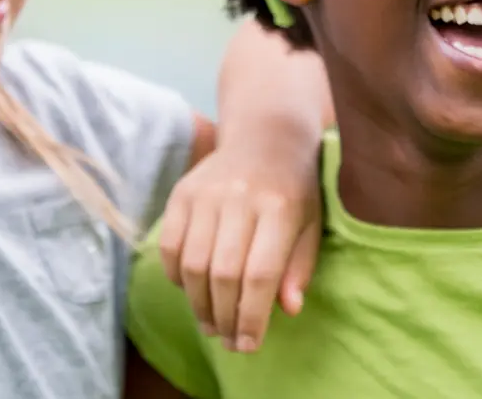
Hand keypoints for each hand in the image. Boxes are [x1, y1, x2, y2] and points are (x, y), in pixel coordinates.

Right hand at [155, 126, 321, 353]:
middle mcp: (240, 198)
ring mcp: (206, 193)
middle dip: (224, 317)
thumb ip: (300, 266)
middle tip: (228, 341)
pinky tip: (191, 291)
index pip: (260, 274)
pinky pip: (170, 246)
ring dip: (199, 304)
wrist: (267, 136)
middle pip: (223, 274)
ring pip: (193, 265)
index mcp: (280, 207)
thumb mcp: (311, 224)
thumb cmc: (295, 189)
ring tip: (211, 324)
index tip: (249, 345)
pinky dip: (176, 276)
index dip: (251, 316)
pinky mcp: (182, 193)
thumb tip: (288, 310)